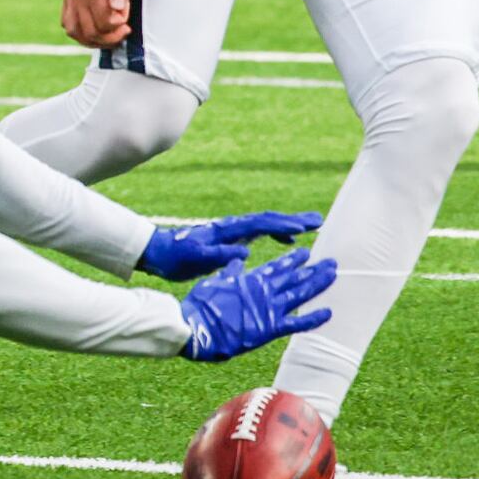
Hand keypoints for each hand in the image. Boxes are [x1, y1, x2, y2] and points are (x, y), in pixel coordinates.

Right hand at [60, 0, 147, 49]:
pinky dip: (80, 33)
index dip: (119, 27)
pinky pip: (68, 23)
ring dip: (93, 40)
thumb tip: (117, 8)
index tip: (128, 19)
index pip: (104, 24)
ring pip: (75, 32)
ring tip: (109, 33)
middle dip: (109, 37)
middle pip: (90, 32)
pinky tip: (96, 28)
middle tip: (123, 29)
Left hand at [138, 210, 324, 281]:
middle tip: (318, 220)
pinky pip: (260, 232)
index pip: (260, 224)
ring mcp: (233, 231)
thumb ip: (219, 255)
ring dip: (288, 225)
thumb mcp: (195, 259)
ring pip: (266, 224)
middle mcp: (232, 227)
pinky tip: (288, 241)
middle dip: (293, 220)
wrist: (159, 252)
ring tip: (311, 227)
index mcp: (227, 230)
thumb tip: (244, 252)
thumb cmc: (176, 257)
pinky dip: (277, 233)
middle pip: (268, 219)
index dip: (283, 225)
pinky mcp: (231, 238)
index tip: (304, 228)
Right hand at [179, 246, 334, 361]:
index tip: (306, 253)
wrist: (198, 327)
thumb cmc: (201, 305)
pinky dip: (314, 318)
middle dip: (314, 269)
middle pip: (295, 277)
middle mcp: (265, 291)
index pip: (278, 266)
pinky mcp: (271, 328)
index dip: (294, 259)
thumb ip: (229, 273)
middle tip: (331, 261)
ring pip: (301, 293)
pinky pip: (298, 323)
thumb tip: (236, 261)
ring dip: (318, 283)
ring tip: (333, 274)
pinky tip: (328, 312)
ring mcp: (270, 309)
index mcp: (251, 279)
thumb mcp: (214, 282)